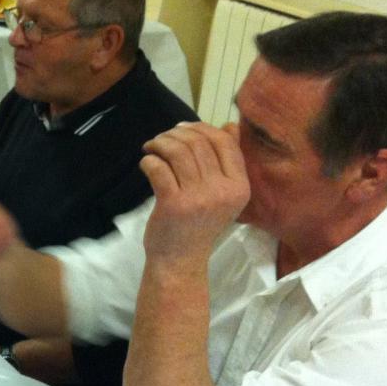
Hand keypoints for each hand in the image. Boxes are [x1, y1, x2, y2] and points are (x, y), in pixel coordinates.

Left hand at [139, 122, 249, 265]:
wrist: (180, 260)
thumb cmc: (199, 225)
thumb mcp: (222, 195)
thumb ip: (227, 163)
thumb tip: (229, 125)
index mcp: (240, 186)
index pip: (224, 142)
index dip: (201, 128)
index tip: (182, 129)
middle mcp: (223, 191)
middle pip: (199, 144)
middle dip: (175, 134)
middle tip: (161, 139)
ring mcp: (198, 198)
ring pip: (178, 152)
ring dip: (160, 144)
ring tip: (151, 148)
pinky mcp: (173, 204)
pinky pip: (159, 168)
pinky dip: (149, 161)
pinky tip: (146, 163)